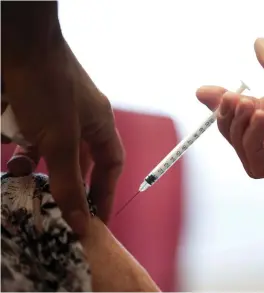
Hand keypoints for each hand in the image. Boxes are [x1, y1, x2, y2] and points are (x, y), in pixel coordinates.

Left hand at [2, 38, 123, 234]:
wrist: (17, 43)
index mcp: (100, 124)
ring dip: (36, 165)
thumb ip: (69, 182)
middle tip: (57, 206)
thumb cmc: (47, 83)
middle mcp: (82, 119)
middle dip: (66, 183)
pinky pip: (30, 136)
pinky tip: (9, 150)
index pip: (111, 166)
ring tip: (20, 176)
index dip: (105, 193)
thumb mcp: (59, 140)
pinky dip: (20, 147)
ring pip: (51, 151)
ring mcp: (56, 113)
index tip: (97, 218)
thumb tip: (82, 222)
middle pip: (80, 162)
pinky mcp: (32, 108)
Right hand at [196, 38, 263, 182]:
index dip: (224, 102)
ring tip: (246, 105)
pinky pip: (261, 166)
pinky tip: (256, 120)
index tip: (204, 91)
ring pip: (247, 152)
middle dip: (228, 116)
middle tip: (230, 98)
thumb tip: (257, 44)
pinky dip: (250, 144)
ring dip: (236, 129)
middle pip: (242, 133)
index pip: (248, 109)